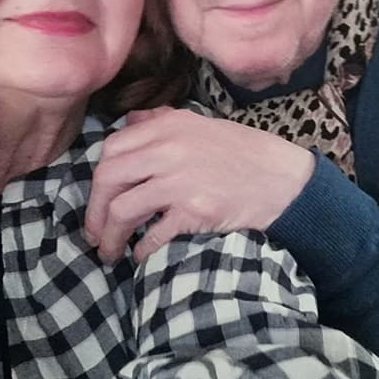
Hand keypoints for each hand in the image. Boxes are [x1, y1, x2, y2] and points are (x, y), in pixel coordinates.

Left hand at [85, 107, 313, 261]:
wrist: (283, 180)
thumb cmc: (244, 154)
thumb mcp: (202, 125)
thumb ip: (163, 121)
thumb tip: (130, 121)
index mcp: (169, 125)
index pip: (111, 148)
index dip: (98, 179)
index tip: (99, 199)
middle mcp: (169, 149)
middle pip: (108, 178)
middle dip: (94, 210)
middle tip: (95, 233)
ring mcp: (181, 180)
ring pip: (123, 210)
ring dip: (110, 236)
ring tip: (110, 252)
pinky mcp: (195, 210)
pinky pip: (153, 235)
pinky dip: (141, 250)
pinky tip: (141, 256)